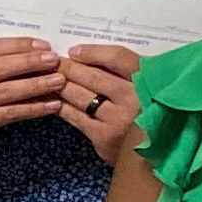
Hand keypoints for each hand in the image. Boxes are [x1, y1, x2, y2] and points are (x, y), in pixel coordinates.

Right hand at [0, 36, 68, 167]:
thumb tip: (31, 52)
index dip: (19, 46)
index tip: (43, 46)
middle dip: (30, 62)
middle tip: (54, 60)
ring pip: (6, 90)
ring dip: (36, 85)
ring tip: (58, 81)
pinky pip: (9, 113)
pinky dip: (32, 108)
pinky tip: (50, 106)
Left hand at [60, 45, 141, 168]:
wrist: (154, 150)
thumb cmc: (150, 113)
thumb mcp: (151, 87)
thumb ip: (131, 71)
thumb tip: (91, 55)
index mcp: (150, 80)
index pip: (118, 58)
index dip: (93, 52)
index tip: (74, 51)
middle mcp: (135, 98)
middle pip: (94, 76)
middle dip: (69, 68)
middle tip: (52, 62)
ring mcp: (118, 118)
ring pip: (81, 95)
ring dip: (61, 85)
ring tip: (48, 77)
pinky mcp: (104, 136)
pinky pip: (75, 116)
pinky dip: (60, 106)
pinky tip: (52, 99)